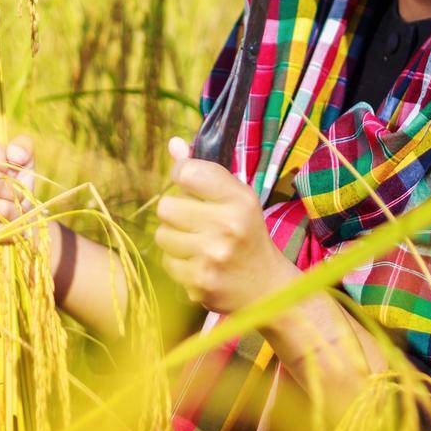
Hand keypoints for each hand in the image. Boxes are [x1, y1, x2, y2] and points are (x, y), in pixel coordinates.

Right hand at [0, 128, 42, 246]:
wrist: (10, 217)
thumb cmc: (14, 183)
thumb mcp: (23, 160)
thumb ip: (23, 147)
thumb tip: (14, 155)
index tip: (10, 164)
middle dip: (15, 191)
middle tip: (17, 194)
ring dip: (14, 212)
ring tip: (13, 210)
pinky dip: (5, 230)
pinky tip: (6, 225)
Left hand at [154, 136, 296, 314]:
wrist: (267, 288)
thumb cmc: (247, 235)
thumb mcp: (236, 197)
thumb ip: (203, 169)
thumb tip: (173, 142)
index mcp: (239, 200)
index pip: (187, 172)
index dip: (182, 175)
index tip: (189, 182)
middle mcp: (227, 227)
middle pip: (166, 206)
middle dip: (176, 212)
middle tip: (195, 220)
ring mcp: (212, 258)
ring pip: (162, 234)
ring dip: (174, 238)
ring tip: (197, 243)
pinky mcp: (199, 283)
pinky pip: (166, 261)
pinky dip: (178, 262)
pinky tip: (199, 263)